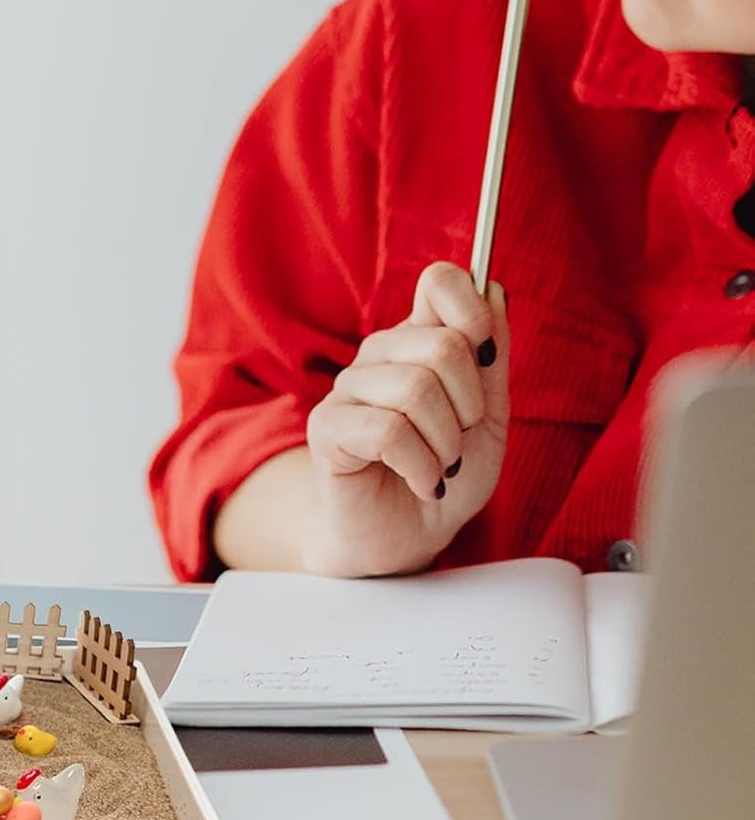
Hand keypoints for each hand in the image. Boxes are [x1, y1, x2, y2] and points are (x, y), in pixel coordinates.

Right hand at [302, 262, 510, 575]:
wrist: (407, 537)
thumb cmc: (445, 474)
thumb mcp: (488, 416)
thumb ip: (491, 357)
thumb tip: (493, 290)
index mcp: (419, 341)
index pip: (440, 281)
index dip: (473, 307)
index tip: (488, 354)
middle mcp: (380, 355)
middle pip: (442, 345)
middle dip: (471, 405)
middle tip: (460, 440)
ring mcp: (348, 388)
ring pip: (416, 390)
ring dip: (447, 444)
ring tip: (442, 468)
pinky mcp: (327, 427)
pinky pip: (387, 430)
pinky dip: (422, 467)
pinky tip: (423, 482)